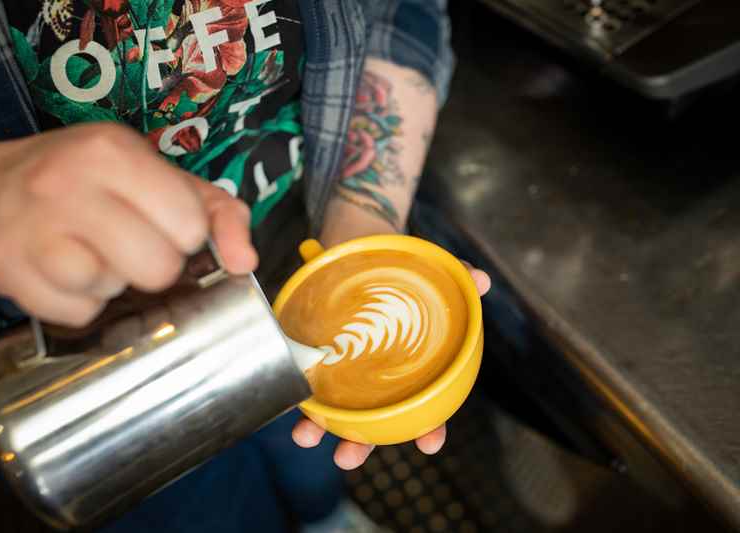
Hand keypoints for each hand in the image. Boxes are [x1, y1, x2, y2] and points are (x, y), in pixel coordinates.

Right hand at [0, 123, 256, 325]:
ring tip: (94, 255)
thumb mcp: (160, 177)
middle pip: (156, 267)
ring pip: (110, 289)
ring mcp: (29, 225)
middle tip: (132, 246)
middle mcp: (66, 181)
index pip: (189, 226)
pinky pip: (75, 313)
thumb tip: (245, 262)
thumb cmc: (93, 184)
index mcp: (114, 152)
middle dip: (155, 266)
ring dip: (113, 283)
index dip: (185, 236)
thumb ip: (219, 212)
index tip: (165, 225)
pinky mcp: (4, 267)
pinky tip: (68, 273)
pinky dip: (81, 304)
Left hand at [291, 260, 490, 468]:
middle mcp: (377, 377)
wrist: (359, 244)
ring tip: (306, 438)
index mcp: (410, 370)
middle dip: (360, 445)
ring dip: (320, 429)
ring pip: (336, 409)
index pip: (426, 409)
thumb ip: (458, 278)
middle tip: (347, 459)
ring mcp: (346, 368)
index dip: (429, 429)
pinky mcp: (317, 351)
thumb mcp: (431, 272)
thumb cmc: (402, 271)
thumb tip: (483, 279)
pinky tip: (288, 395)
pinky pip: (307, 377)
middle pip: (374, 421)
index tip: (429, 445)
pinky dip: (297, 391)